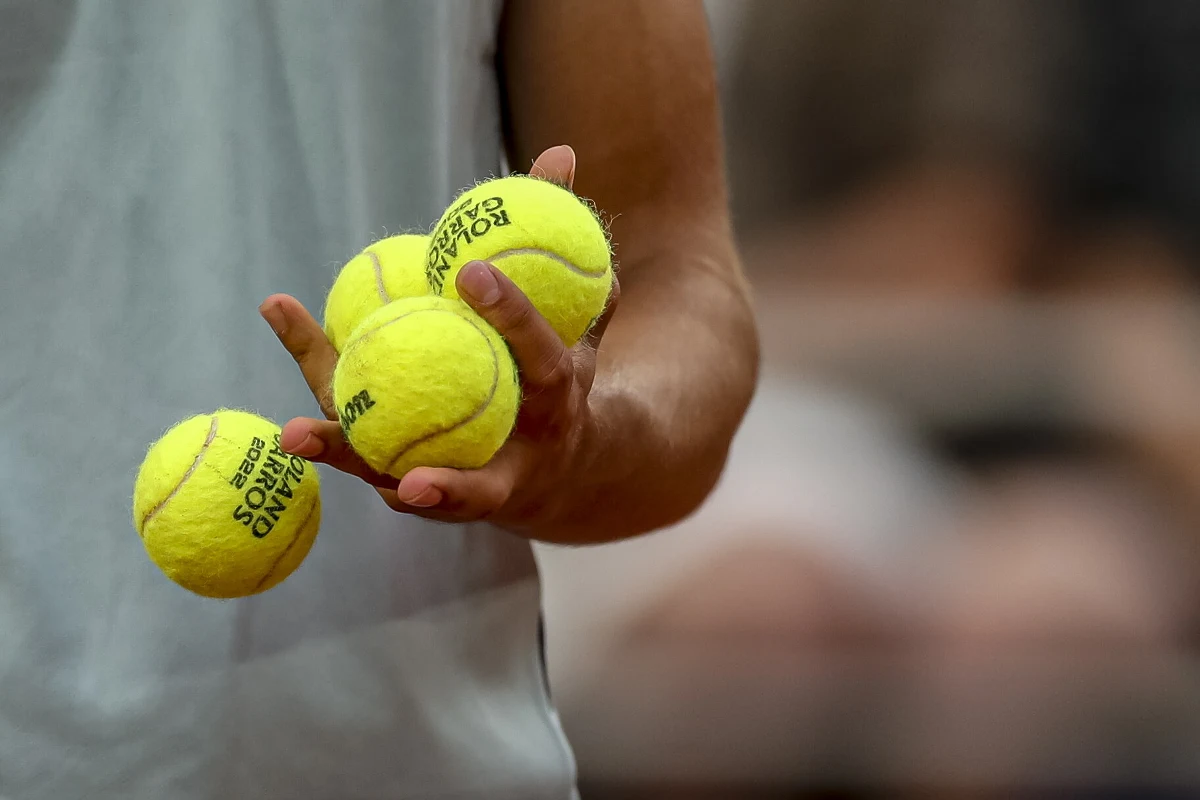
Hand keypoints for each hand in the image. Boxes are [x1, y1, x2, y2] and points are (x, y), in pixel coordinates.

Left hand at [259, 145, 619, 533]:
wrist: (554, 474)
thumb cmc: (560, 384)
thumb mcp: (577, 323)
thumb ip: (562, 242)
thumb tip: (559, 153)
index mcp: (557, 399)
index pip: (537, 353)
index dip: (510, 313)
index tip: (470, 270)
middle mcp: (511, 454)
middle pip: (471, 457)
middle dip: (440, 453)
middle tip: (394, 402)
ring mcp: (460, 484)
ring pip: (399, 474)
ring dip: (347, 457)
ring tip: (294, 432)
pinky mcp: (414, 491)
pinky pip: (365, 456)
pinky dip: (328, 434)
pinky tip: (289, 407)